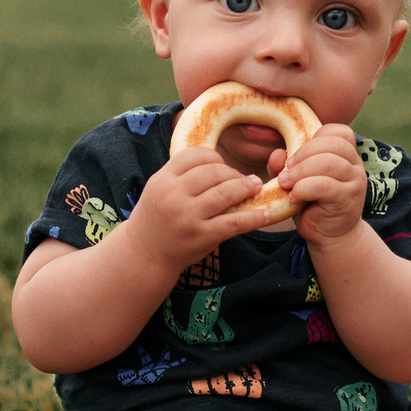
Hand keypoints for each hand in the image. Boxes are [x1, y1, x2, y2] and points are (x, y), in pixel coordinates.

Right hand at [123, 148, 280, 274]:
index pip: (195, 156)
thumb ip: (182, 175)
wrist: (144, 254)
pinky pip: (234, 222)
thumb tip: (220, 163)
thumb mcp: (159, 190)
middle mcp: (173, 195)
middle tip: (244, 179)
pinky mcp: (201, 236)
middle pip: (213, 172)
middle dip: (233, 173)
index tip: (223, 165)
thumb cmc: (156, 219)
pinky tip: (266, 214)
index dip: (215, 157)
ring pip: (225, 192)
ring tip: (255, 187)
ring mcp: (188, 216)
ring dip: (246, 187)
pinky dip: (254, 217)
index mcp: (162, 179)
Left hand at [270, 124, 368, 245]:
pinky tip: (294, 197)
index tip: (296, 156)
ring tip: (286, 184)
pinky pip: (324, 185)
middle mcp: (356, 166)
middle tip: (287, 171)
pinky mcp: (347, 200)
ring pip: (329, 163)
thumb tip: (277, 154)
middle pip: (333, 145)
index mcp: (347, 155)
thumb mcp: (298, 180)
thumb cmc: (313, 204)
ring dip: (301, 172)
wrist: (331, 236)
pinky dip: (304, 188)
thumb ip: (287, 166)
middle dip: (304, 155)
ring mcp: (355, 183)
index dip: (315, 138)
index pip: (339, 132)